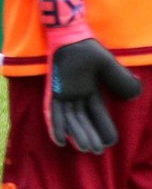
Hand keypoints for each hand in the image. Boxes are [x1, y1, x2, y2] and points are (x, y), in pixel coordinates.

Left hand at [48, 37, 141, 152]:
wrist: (72, 37)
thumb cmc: (89, 50)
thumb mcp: (111, 68)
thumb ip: (122, 82)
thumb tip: (135, 95)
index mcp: (90, 90)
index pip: (98, 114)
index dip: (103, 128)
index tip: (111, 142)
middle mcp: (76, 94)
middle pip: (83, 120)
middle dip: (90, 136)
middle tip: (97, 151)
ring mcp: (63, 93)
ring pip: (70, 119)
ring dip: (77, 135)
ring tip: (85, 150)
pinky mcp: (53, 90)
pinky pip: (53, 111)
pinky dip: (56, 126)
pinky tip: (59, 140)